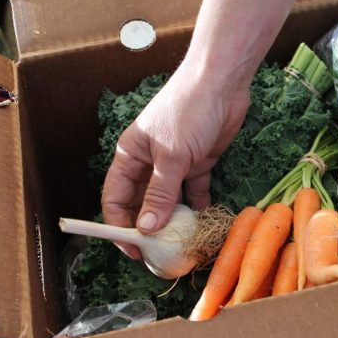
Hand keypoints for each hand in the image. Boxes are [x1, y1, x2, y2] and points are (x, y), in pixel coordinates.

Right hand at [101, 60, 250, 258]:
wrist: (222, 82)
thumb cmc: (188, 110)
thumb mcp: (172, 156)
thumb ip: (160, 194)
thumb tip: (146, 229)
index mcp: (130, 156)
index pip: (116, 199)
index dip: (120, 226)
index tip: (134, 250)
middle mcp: (148, 162)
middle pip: (142, 203)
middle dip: (149, 228)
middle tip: (161, 255)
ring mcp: (174, 163)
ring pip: (169, 201)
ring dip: (175, 222)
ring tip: (183, 246)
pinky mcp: (198, 162)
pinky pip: (194, 192)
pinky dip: (197, 208)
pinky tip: (203, 225)